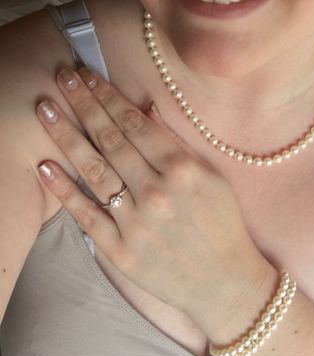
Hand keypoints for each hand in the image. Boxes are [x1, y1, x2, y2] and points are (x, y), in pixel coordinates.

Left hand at [35, 67, 272, 335]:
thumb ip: (177, 143)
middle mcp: (157, 191)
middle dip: (84, 104)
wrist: (226, 281)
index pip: (135, 123)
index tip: (88, 75)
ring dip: (67, 136)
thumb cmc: (222, 223)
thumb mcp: (212, 176)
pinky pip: (86, 216)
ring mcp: (136, 222)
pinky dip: (63, 191)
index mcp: (183, 169)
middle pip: (111, 139)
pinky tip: (45, 166)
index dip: (108, 96)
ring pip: (94, 170)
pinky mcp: (121, 251)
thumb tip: (145, 109)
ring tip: (45, 109)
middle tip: (62, 77)